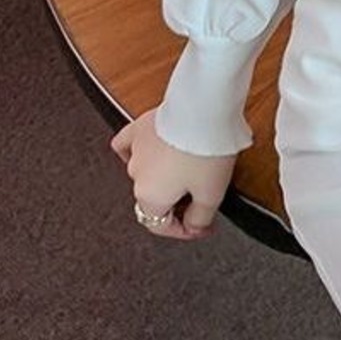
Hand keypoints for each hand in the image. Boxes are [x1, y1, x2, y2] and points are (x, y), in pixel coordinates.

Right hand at [109, 107, 236, 240]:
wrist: (203, 109)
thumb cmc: (207, 149)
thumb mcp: (212, 193)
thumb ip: (200, 217)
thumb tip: (193, 227)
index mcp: (150, 197)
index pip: (160, 225)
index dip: (184, 230)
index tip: (202, 226)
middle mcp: (136, 176)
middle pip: (155, 199)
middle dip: (176, 202)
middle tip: (201, 197)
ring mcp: (135, 150)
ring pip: (145, 173)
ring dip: (163, 176)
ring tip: (188, 171)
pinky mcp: (139, 127)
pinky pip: (128, 144)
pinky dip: (134, 150)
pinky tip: (145, 152)